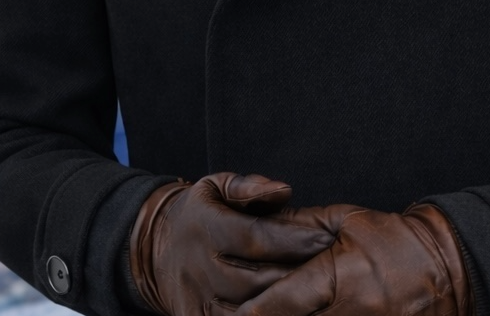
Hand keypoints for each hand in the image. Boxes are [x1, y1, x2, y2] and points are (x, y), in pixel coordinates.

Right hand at [128, 172, 341, 315]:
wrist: (152, 249)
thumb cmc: (199, 215)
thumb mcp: (215, 187)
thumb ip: (248, 187)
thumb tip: (284, 190)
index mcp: (206, 227)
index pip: (258, 237)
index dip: (296, 239)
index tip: (329, 238)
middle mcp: (200, 266)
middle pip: (259, 279)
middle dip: (301, 275)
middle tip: (338, 270)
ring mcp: (198, 299)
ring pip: (252, 311)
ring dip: (289, 306)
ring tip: (323, 297)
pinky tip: (297, 312)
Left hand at [216, 201, 474, 315]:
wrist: (453, 268)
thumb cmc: (396, 241)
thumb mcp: (345, 222)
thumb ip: (298, 229)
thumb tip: (258, 231)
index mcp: (339, 278)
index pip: (279, 303)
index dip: (249, 312)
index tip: (227, 312)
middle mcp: (350, 313)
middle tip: (229, 315)